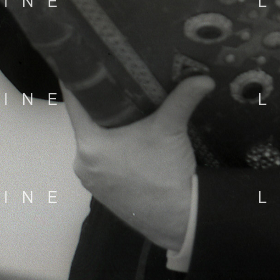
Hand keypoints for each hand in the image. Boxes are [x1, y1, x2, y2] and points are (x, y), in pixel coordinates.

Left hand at [63, 76, 214, 251]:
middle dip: (99, 102)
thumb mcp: (172, 128)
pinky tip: (128, 136)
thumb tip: (205, 77)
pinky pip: (101, 159)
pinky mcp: (102, 192)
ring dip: (106, 126)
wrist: (181, 219)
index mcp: (90, 145)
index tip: (82, 60)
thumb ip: (183, 98)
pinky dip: (111, 146)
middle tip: (113, 76)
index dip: (78, 80)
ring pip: (94, 141)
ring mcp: (91, 181)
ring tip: (123, 102)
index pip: (74, 103)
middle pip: (86, 121)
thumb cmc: (167, 172)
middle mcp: (82, 164)